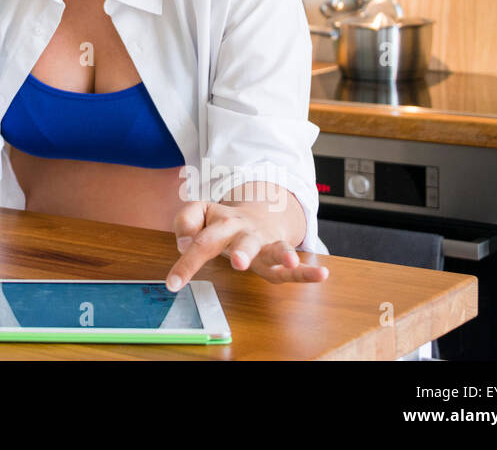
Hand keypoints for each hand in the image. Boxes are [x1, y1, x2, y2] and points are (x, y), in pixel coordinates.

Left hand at [164, 200, 329, 290]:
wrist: (259, 212)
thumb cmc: (223, 221)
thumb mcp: (200, 213)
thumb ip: (186, 221)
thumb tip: (184, 244)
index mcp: (222, 223)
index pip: (201, 242)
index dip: (187, 264)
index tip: (174, 284)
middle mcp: (245, 233)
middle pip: (243, 242)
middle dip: (242, 251)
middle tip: (239, 262)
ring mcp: (266, 243)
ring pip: (274, 249)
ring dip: (283, 255)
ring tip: (291, 262)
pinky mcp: (280, 255)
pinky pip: (295, 265)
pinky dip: (308, 271)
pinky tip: (322, 274)